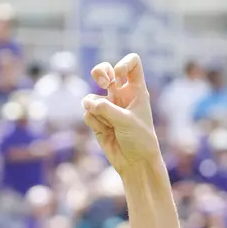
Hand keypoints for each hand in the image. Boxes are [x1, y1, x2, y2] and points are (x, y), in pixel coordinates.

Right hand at [83, 54, 159, 173]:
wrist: (135, 163)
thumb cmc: (139, 140)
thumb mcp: (126, 121)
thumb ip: (107, 109)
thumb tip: (87, 103)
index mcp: (136, 90)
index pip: (132, 63)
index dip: (124, 63)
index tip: (119, 76)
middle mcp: (121, 95)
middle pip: (105, 70)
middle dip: (99, 72)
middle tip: (102, 82)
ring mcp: (108, 106)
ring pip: (92, 97)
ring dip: (98, 110)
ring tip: (110, 124)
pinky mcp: (98, 119)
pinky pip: (88, 114)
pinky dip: (95, 123)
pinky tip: (107, 132)